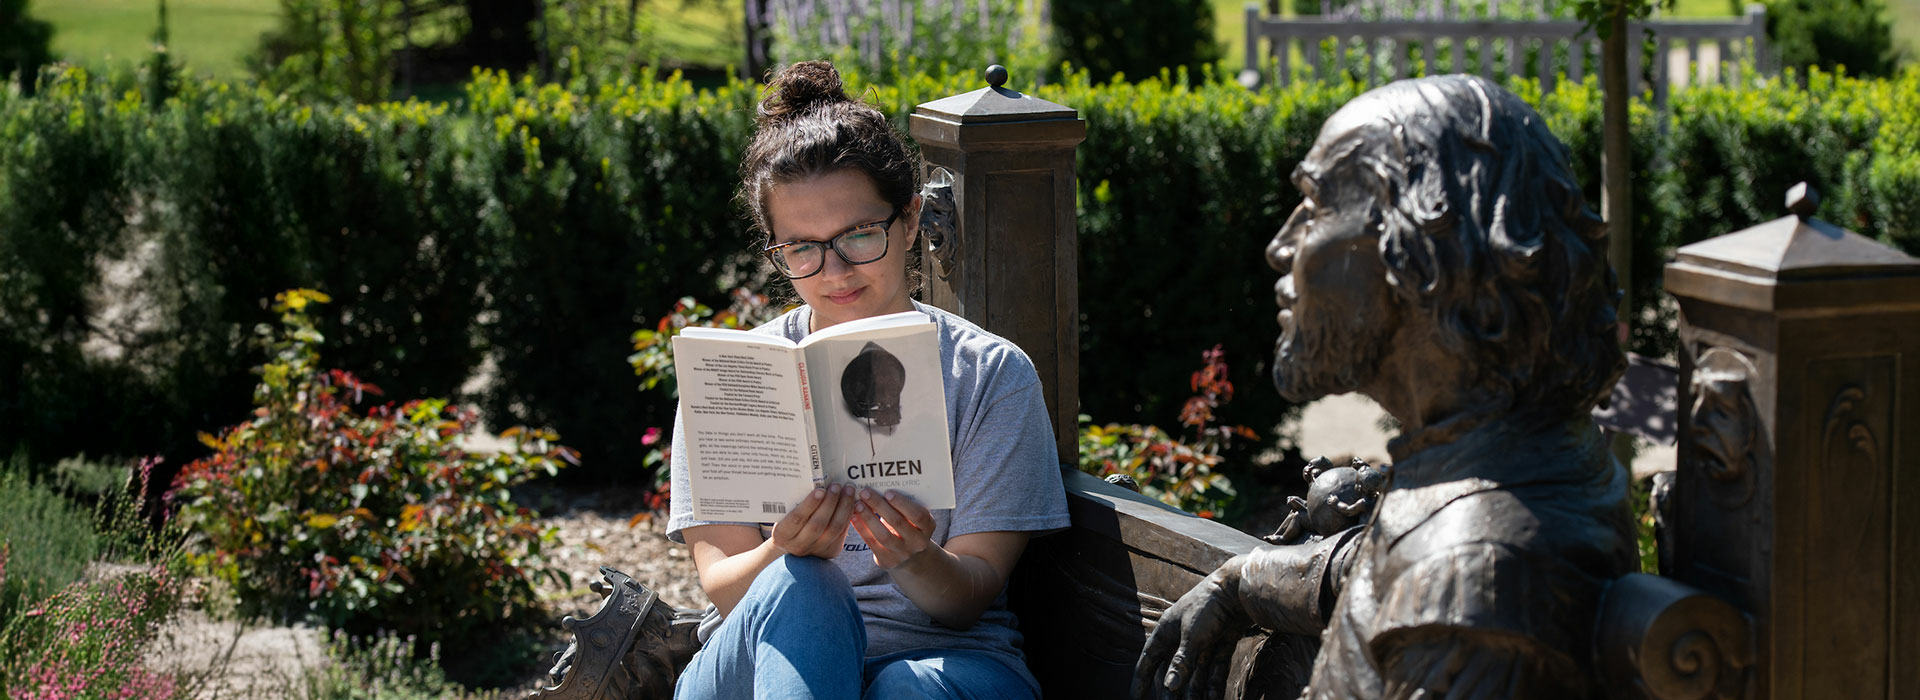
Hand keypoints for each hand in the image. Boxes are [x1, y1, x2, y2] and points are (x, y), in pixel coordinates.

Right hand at [768, 484, 854, 558]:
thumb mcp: (784, 515)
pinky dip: (848, 515)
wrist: (792, 547)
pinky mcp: (831, 552)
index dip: (809, 504)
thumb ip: (795, 503)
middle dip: (830, 503)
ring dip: (843, 507)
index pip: (797, 519)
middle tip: (837, 486)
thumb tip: (815, 481)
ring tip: (848, 490)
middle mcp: (798, 546)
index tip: (820, 490)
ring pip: (834, 529)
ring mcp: (816, 551)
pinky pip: (842, 532)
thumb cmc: (788, 523)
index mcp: (782, 535)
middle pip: (818, 524)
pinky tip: (851, 502)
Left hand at [849, 488, 936, 569]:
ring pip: (884, 535)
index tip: (887, 492)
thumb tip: (880, 485)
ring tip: (858, 504)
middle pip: (898, 523)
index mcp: (927, 527)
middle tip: (865, 492)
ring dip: (869, 518)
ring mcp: (903, 554)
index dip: (903, 504)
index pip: (918, 515)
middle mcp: (918, 542)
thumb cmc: (909, 527)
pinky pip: (873, 544)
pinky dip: (862, 529)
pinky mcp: (888, 561)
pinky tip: (854, 517)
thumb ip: (904, 506)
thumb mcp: (914, 518)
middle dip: (880, 505)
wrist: (911, 556)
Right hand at [1132, 555, 1250, 699]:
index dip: (1142, 678)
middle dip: (1172, 691)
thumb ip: (1181, 663)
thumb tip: (1169, 687)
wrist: (1239, 588)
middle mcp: (1183, 636)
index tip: (1137, 696)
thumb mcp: (1192, 636)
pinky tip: (1212, 698)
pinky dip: (1213, 683)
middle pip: (1174, 670)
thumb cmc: (1208, 606)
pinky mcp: (1222, 642)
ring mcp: (1203, 640)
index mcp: (1167, 629)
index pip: (1149, 658)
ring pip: (1196, 672)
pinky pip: (1215, 668)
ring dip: (1195, 691)